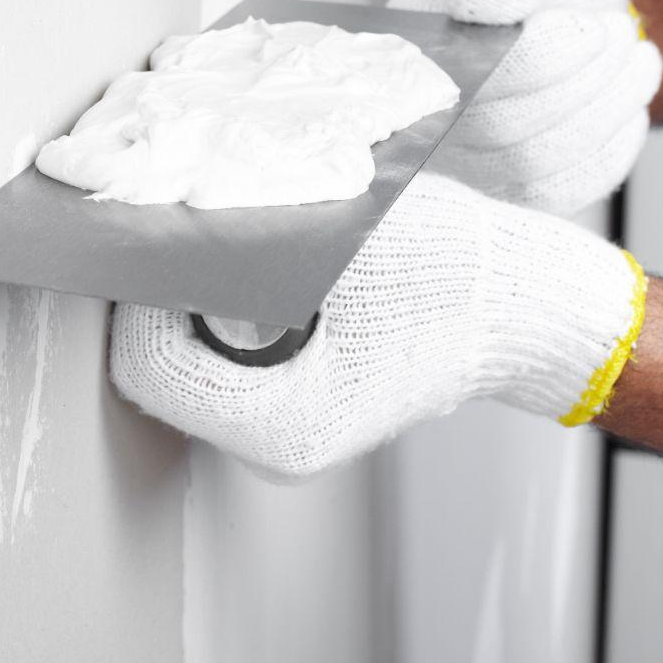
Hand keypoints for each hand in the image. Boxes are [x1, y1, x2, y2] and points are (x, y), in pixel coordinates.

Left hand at [109, 174, 648, 478]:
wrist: (519, 302)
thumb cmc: (453, 272)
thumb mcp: (342, 242)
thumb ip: (248, 239)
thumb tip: (169, 217)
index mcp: (284, 427)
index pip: (150, 366)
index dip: (144, 295)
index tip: (168, 236)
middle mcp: (273, 444)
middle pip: (155, 368)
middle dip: (164, 295)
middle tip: (195, 231)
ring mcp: (278, 430)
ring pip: (180, 362)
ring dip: (189, 300)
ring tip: (234, 248)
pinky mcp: (287, 404)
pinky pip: (214, 359)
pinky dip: (216, 312)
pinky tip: (256, 272)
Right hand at [389, 0, 662, 215]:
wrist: (582, 27)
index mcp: (411, 52)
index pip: (455, 76)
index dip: (530, 60)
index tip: (587, 26)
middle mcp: (423, 118)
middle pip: (497, 126)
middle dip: (578, 79)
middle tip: (619, 32)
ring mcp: (463, 166)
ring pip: (533, 162)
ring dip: (602, 109)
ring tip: (637, 58)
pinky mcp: (509, 195)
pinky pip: (561, 191)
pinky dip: (610, 146)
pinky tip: (627, 105)